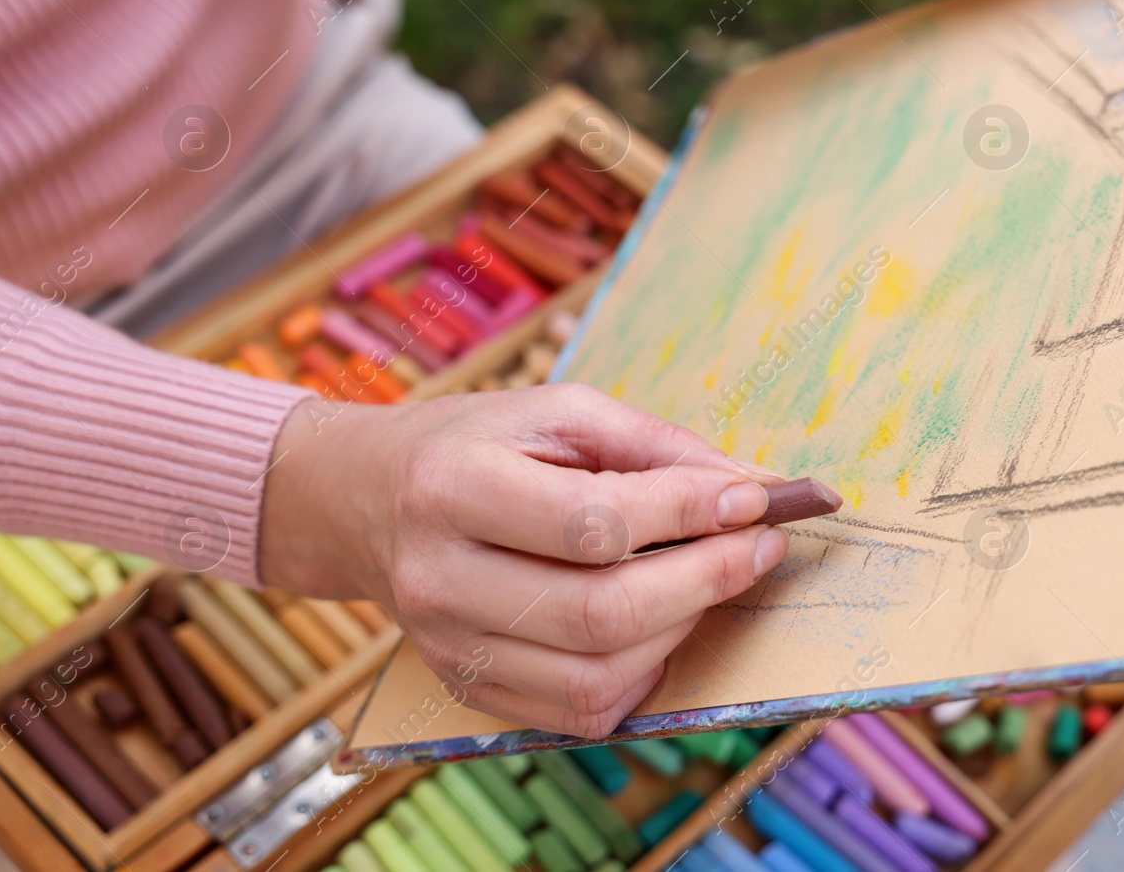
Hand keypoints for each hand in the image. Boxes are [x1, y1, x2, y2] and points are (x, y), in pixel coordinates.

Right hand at [258, 383, 788, 737]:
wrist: (364, 501)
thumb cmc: (473, 444)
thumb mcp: (555, 412)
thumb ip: (652, 445)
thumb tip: (748, 490)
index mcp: (453, 487)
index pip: (594, 521)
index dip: (690, 514)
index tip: (756, 501)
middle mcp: (440, 578)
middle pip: (601, 612)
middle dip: (705, 580)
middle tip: (759, 548)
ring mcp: (449, 648)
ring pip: (598, 675)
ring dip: (681, 630)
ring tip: (707, 580)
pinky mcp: (467, 689)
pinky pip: (579, 712)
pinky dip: (641, 674)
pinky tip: (657, 625)